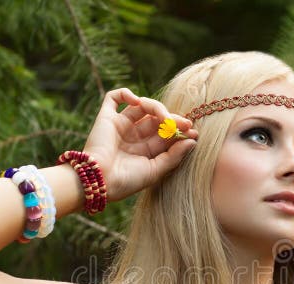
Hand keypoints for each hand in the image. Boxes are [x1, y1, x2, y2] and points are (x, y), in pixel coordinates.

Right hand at [82, 88, 197, 201]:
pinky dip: (125, 93)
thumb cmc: (127, 181)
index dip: (179, 131)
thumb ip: (174, 156)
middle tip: (185, 123)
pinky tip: (136, 101)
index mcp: (145, 151)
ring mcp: (120, 126)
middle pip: (156, 120)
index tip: (193, 132)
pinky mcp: (106, 118)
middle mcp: (133, 137)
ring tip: (164, 117)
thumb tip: (193, 140)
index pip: (165, 135)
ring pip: (142, 107)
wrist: (101, 181)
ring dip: (156, 107)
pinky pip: (114, 98)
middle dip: (172, 120)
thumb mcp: (156, 170)